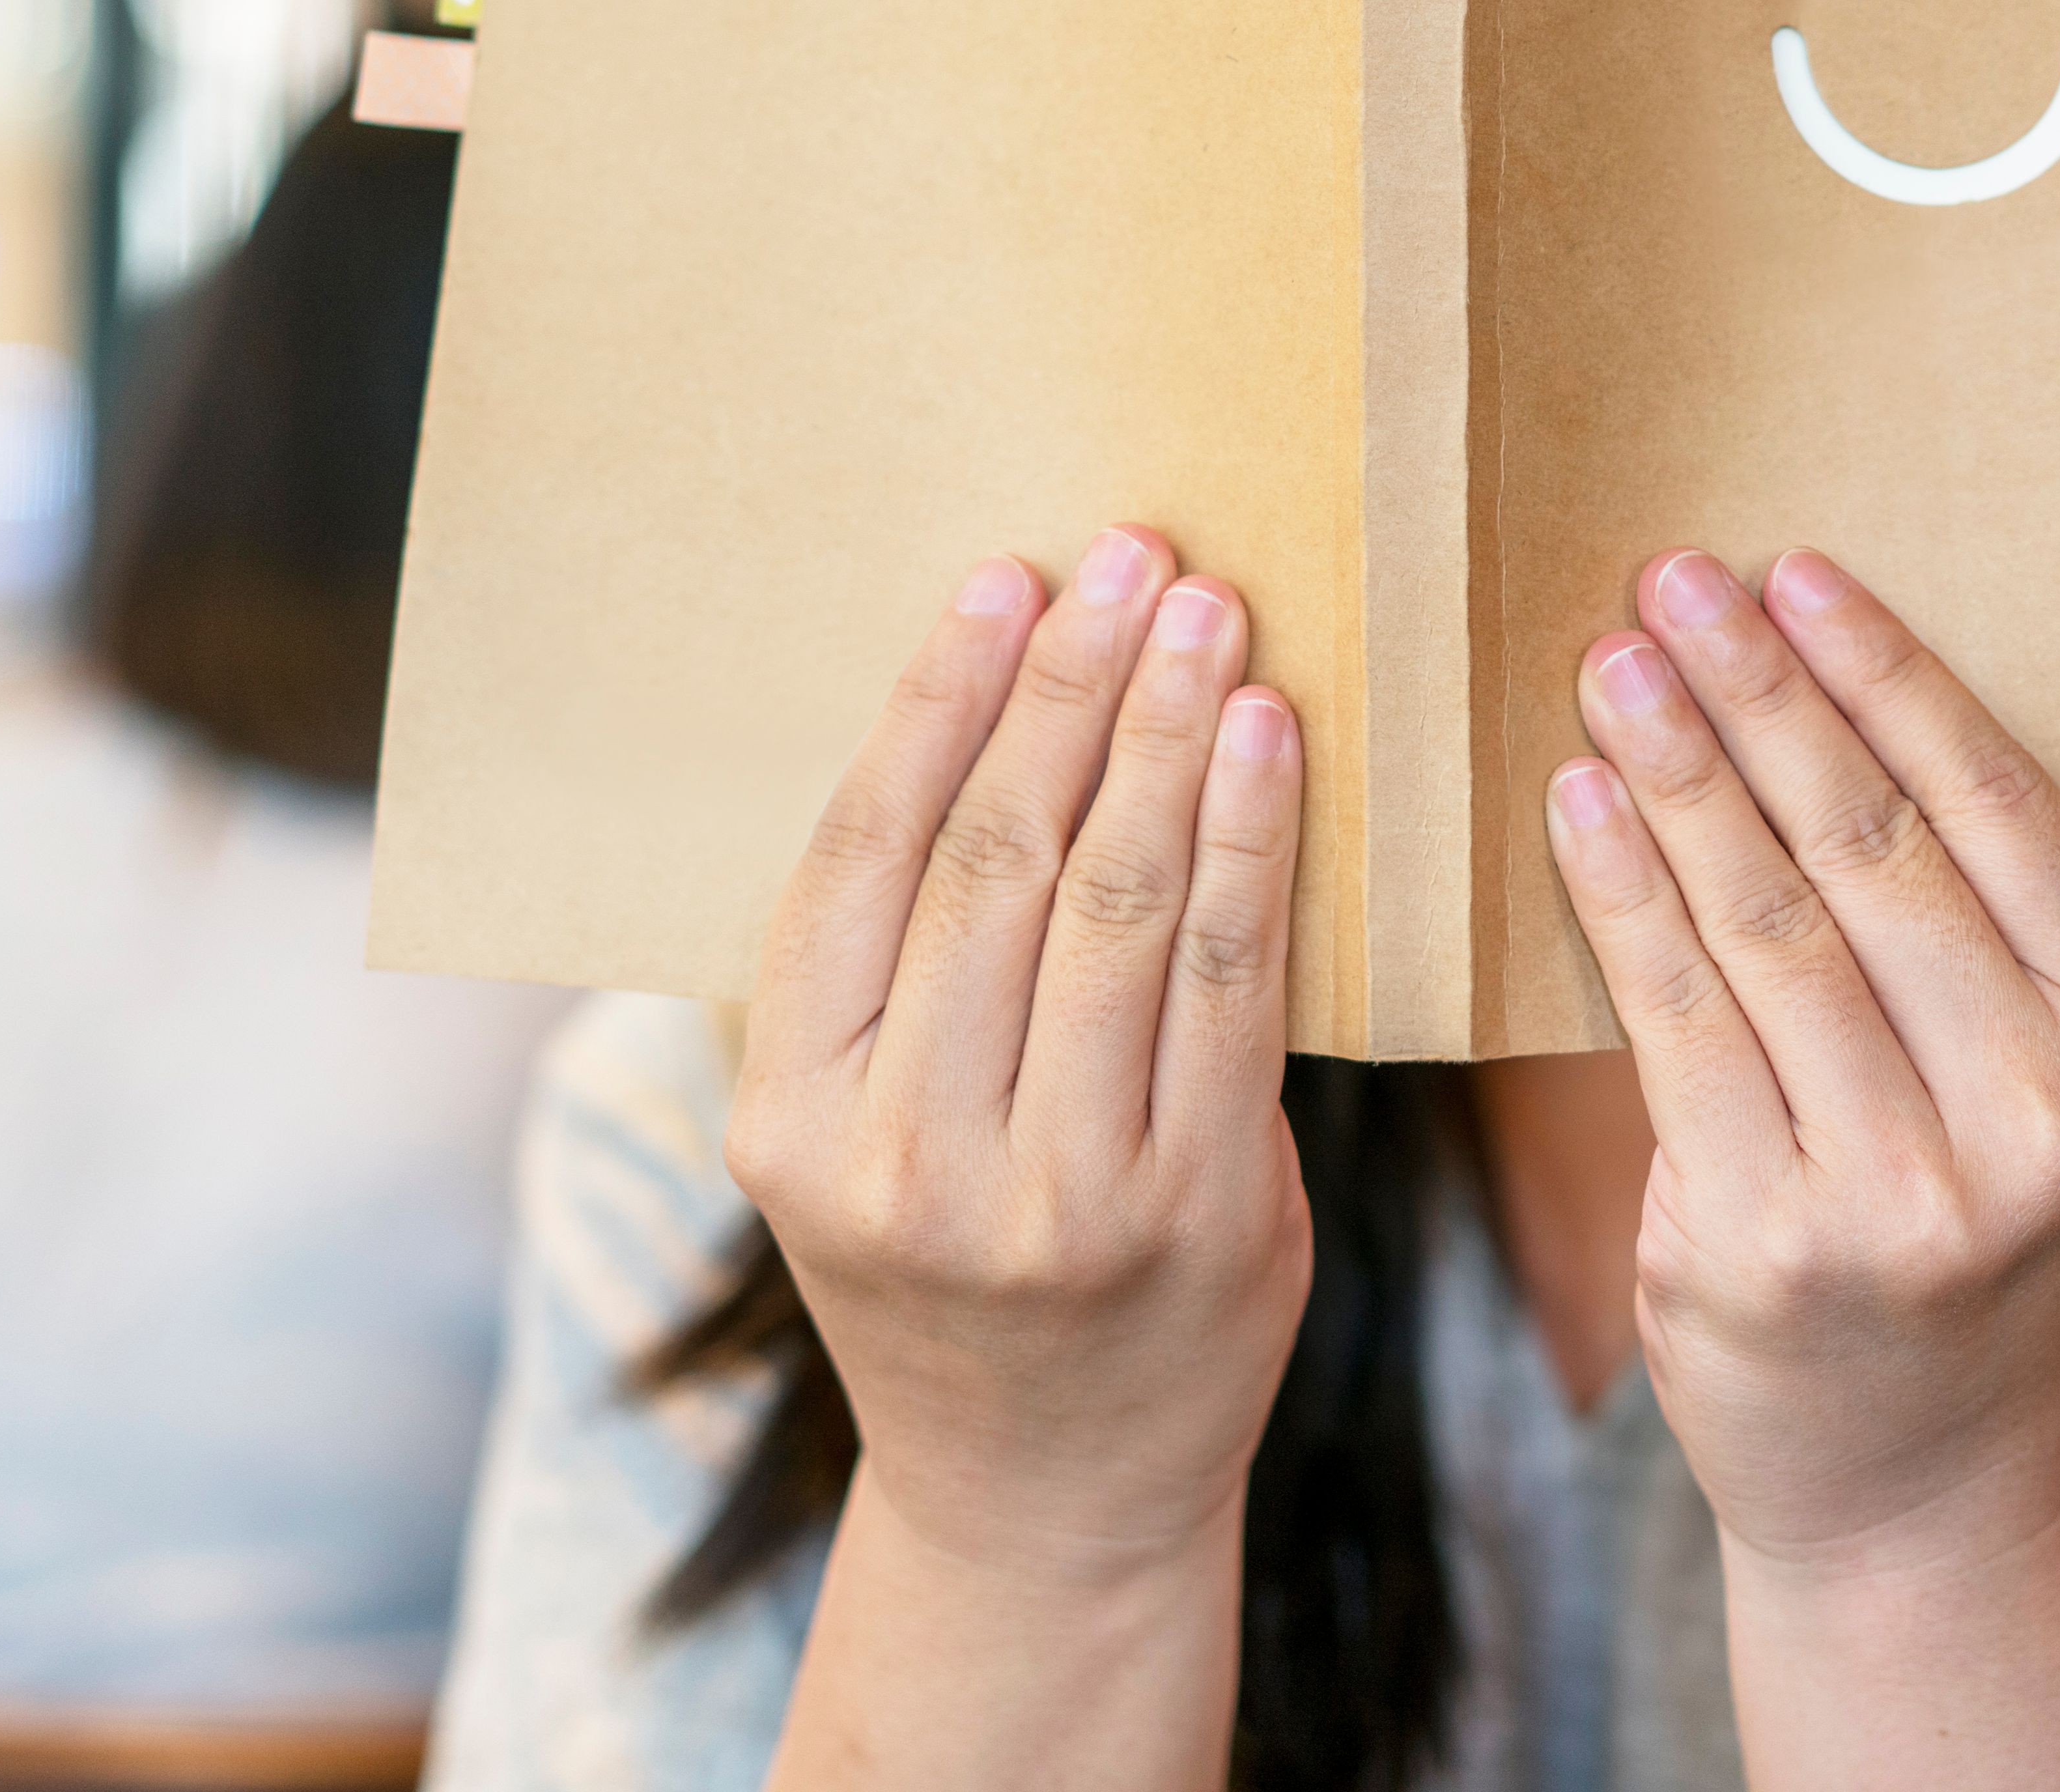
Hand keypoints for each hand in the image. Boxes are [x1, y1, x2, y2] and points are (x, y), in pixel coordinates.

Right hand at [726, 528, 1310, 1595]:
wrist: (1045, 1501)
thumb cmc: (949, 1274)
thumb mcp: (852, 1141)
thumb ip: (891, 974)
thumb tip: (976, 717)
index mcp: (793, 1126)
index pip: (862, 860)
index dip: (936, 702)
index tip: (1002, 580)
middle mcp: (912, 1162)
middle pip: (997, 862)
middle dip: (1070, 688)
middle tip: (1130, 559)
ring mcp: (1062, 1198)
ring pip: (1122, 906)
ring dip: (1168, 736)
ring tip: (1210, 617)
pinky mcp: (1203, 1213)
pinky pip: (1237, 987)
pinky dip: (1256, 845)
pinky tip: (1266, 744)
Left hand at [1546, 546, 2059, 1584]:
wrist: (1921, 1495)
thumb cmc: (1966, 1246)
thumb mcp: (2041, 1101)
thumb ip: (1979, 944)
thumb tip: (1827, 703)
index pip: (2004, 814)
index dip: (1892, 677)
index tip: (1798, 570)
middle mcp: (2042, 1119)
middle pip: (1876, 849)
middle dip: (1766, 693)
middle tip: (1675, 578)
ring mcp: (1907, 1191)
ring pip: (1766, 921)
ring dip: (1679, 770)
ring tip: (1611, 661)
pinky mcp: (1767, 1241)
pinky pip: (1674, 1019)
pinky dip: (1620, 892)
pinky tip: (1576, 803)